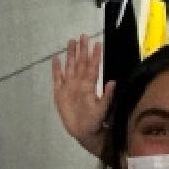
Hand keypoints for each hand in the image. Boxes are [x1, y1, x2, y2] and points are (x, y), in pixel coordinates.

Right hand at [50, 33, 111, 153]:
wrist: (84, 132)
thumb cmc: (95, 121)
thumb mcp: (102, 109)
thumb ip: (107, 96)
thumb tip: (113, 82)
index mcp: (89, 85)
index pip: (92, 67)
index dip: (94, 56)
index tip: (96, 43)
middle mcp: (79, 83)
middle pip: (80, 63)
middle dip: (81, 50)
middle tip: (83, 36)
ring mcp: (69, 87)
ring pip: (69, 67)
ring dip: (70, 55)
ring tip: (70, 42)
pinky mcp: (60, 93)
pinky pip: (57, 78)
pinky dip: (56, 69)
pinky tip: (55, 59)